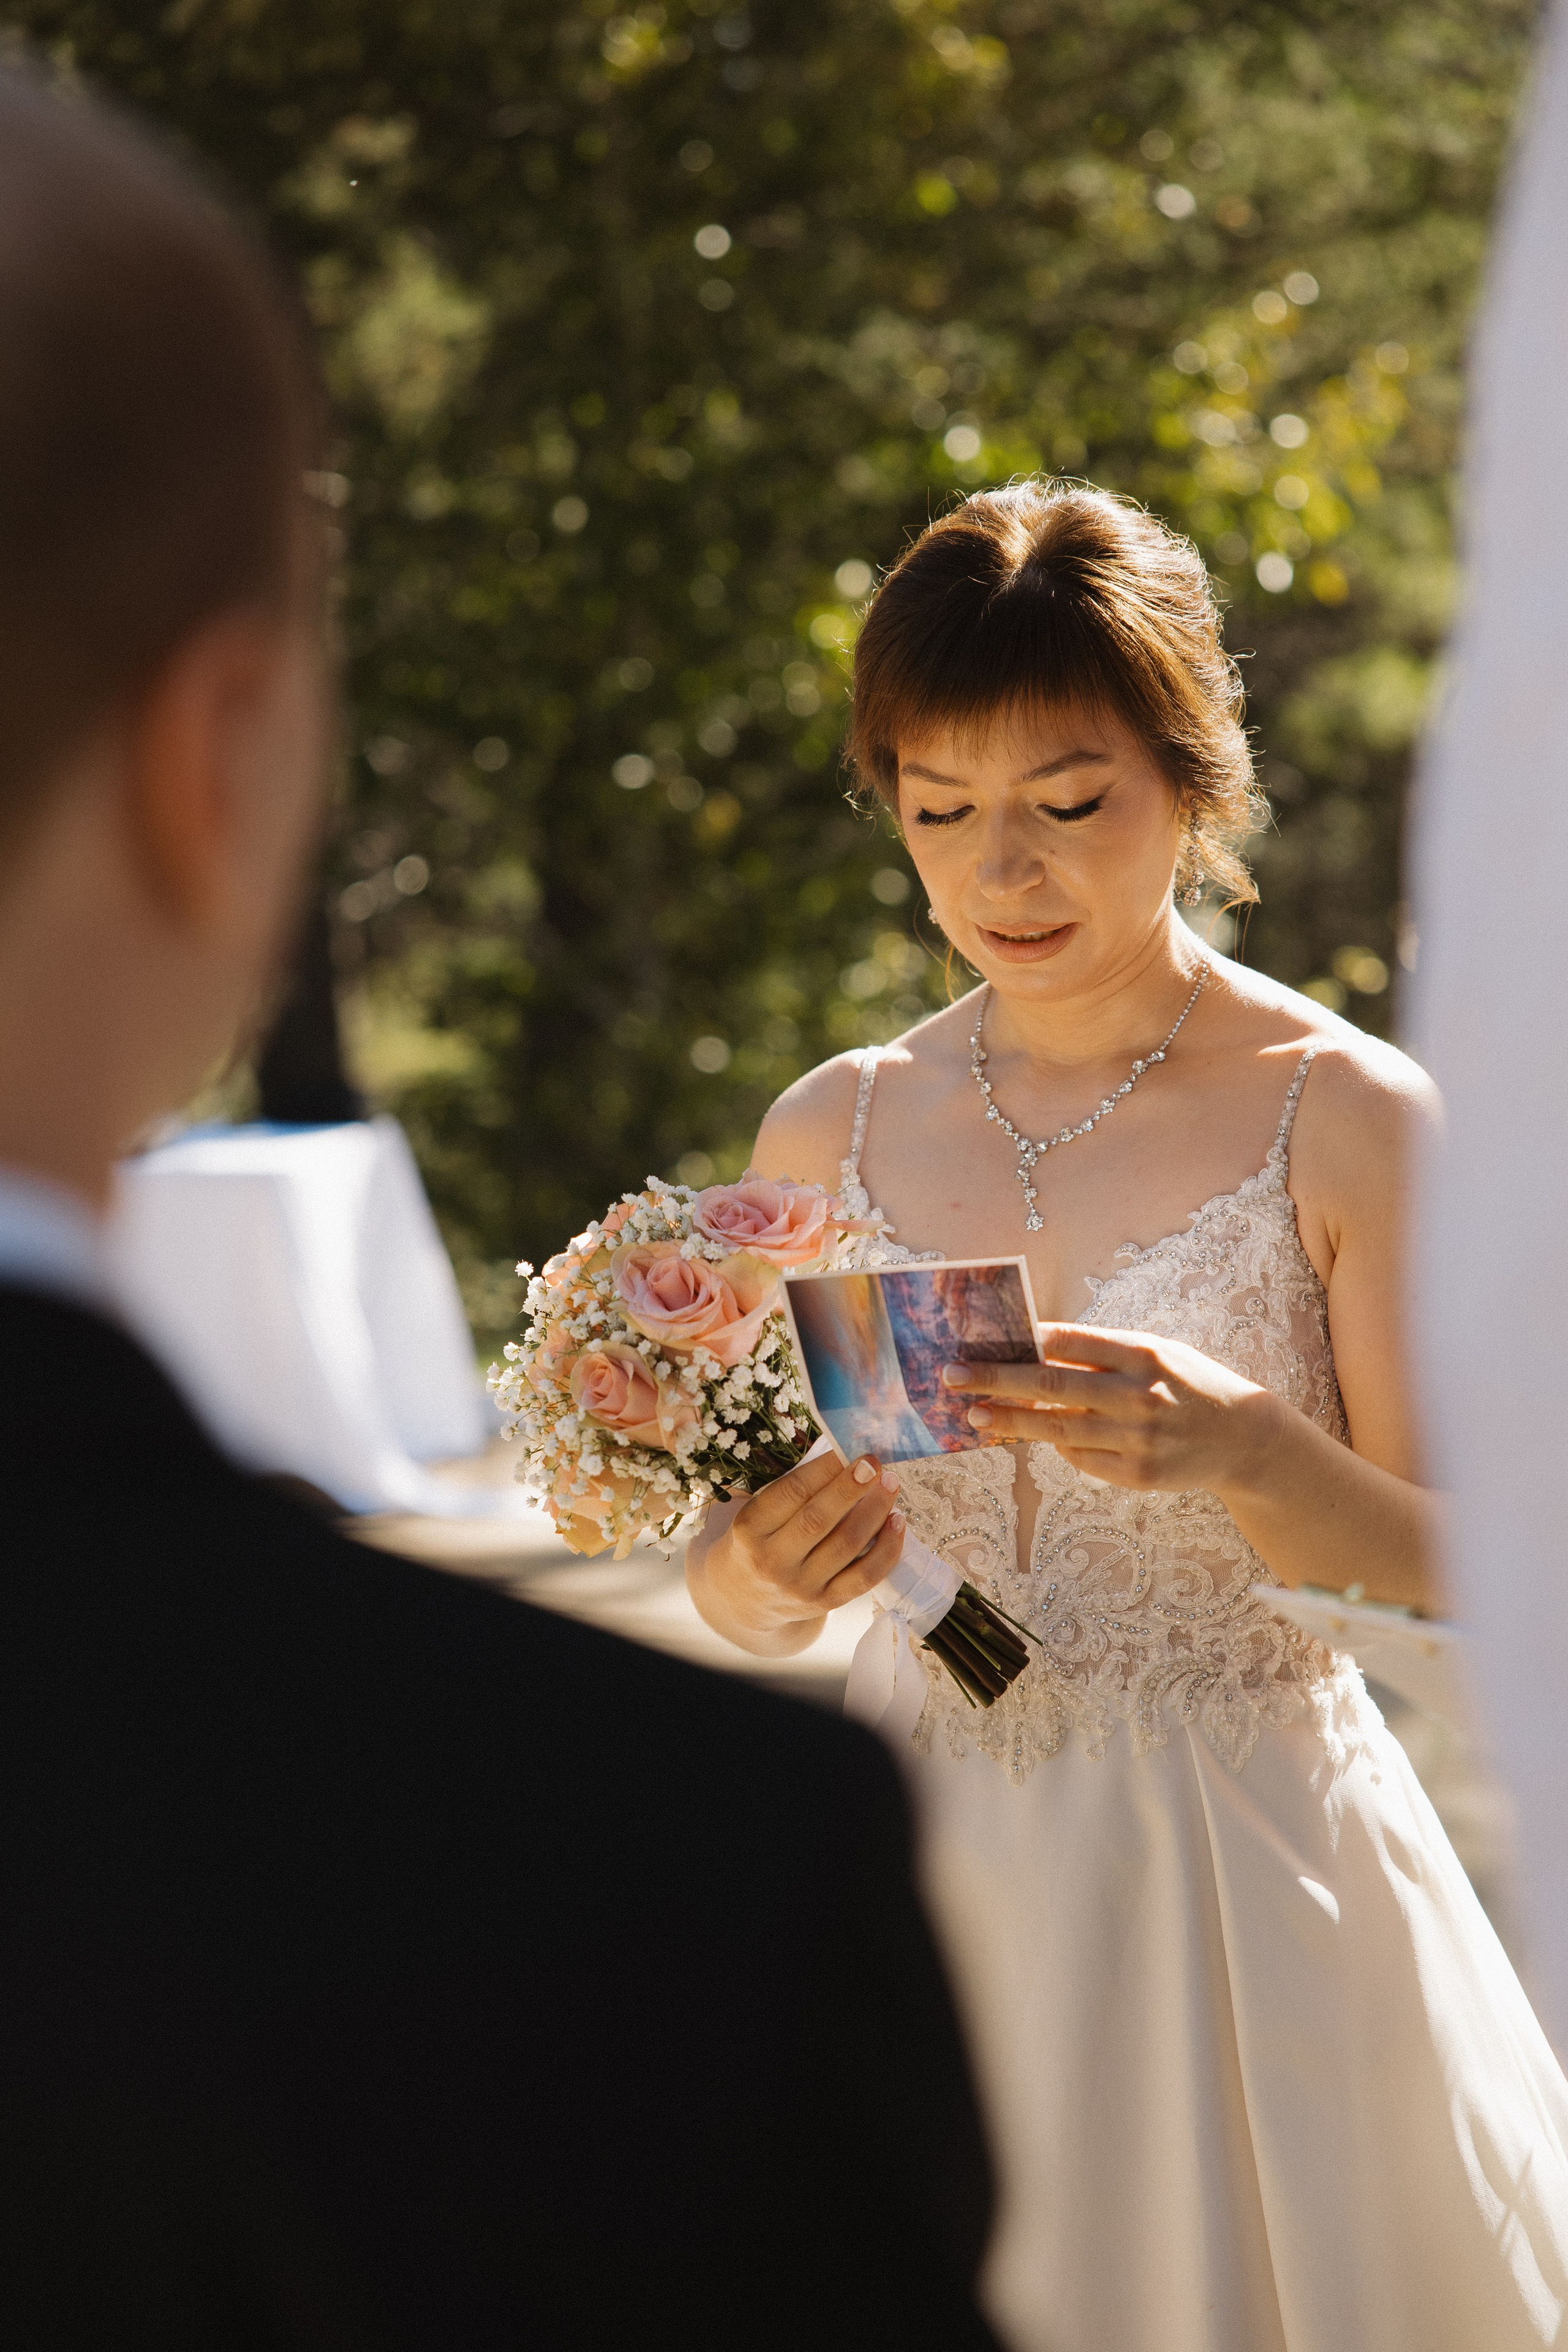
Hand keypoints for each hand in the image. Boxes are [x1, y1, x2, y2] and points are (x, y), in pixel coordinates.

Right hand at [699, 1449, 905, 1642]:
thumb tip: (843, 1455)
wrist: (745, 1600)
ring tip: (891, 1485)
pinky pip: (864, 1577)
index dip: (823, 1468)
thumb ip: (791, 1491)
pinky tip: (897, 1523)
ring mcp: (799, 1586)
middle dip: (851, 1488)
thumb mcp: (757, 1515)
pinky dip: (886, 1549)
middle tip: (875, 1464)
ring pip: (846, 1545)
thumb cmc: (758, 1541)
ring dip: (875, 1511)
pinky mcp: (824, 1603)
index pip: (791, 1493)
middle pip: (818, 1520)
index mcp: (749, 1530)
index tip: (847, 1448)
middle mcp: (772, 1560)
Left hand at [941, 1325, 1281, 1496]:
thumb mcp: (1155, 1353)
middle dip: (996, 1381)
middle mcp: (1140, 1396)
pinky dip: (1055, 1447)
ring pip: (1059, 1430)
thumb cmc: (1189, 1384)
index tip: (981, 1339)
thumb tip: (1034, 1346)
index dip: (1022, 1341)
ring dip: (1010, 1422)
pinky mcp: (1139, 1476)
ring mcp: (1139, 1440)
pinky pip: (1082, 1460)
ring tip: (973, 1415)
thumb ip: (1102, 1352)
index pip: (1070, 1342)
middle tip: (951, 1376)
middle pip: (1053, 1387)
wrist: (1246, 1439)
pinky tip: (1031, 1437)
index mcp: (1144, 1354)